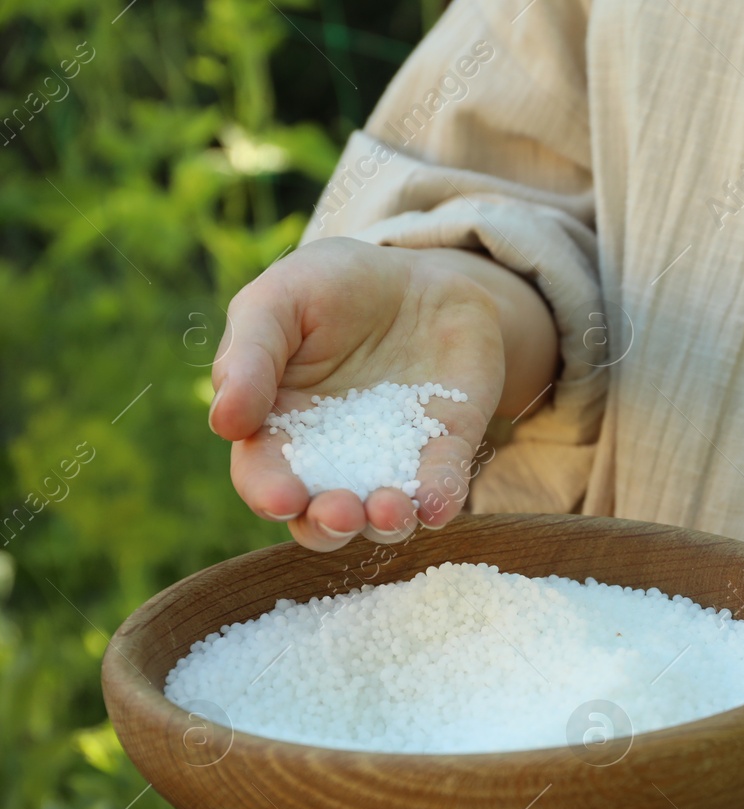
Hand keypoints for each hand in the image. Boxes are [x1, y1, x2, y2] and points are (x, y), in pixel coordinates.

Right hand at [208, 237, 557, 550]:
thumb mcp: (280, 300)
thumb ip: (249, 355)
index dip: (269, 493)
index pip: (264, 476)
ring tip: (390, 512)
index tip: (281, 498)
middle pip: (322, 516)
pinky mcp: (446, 450)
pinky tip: (439, 505)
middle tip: (341, 512)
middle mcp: (334, 460)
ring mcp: (393, 461)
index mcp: (278, 429)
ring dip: (386, 524)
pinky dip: (441, 500)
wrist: (422, 275)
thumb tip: (224, 423)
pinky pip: (443, 487)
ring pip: (384, 517)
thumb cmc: (332, 287)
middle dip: (328, 525)